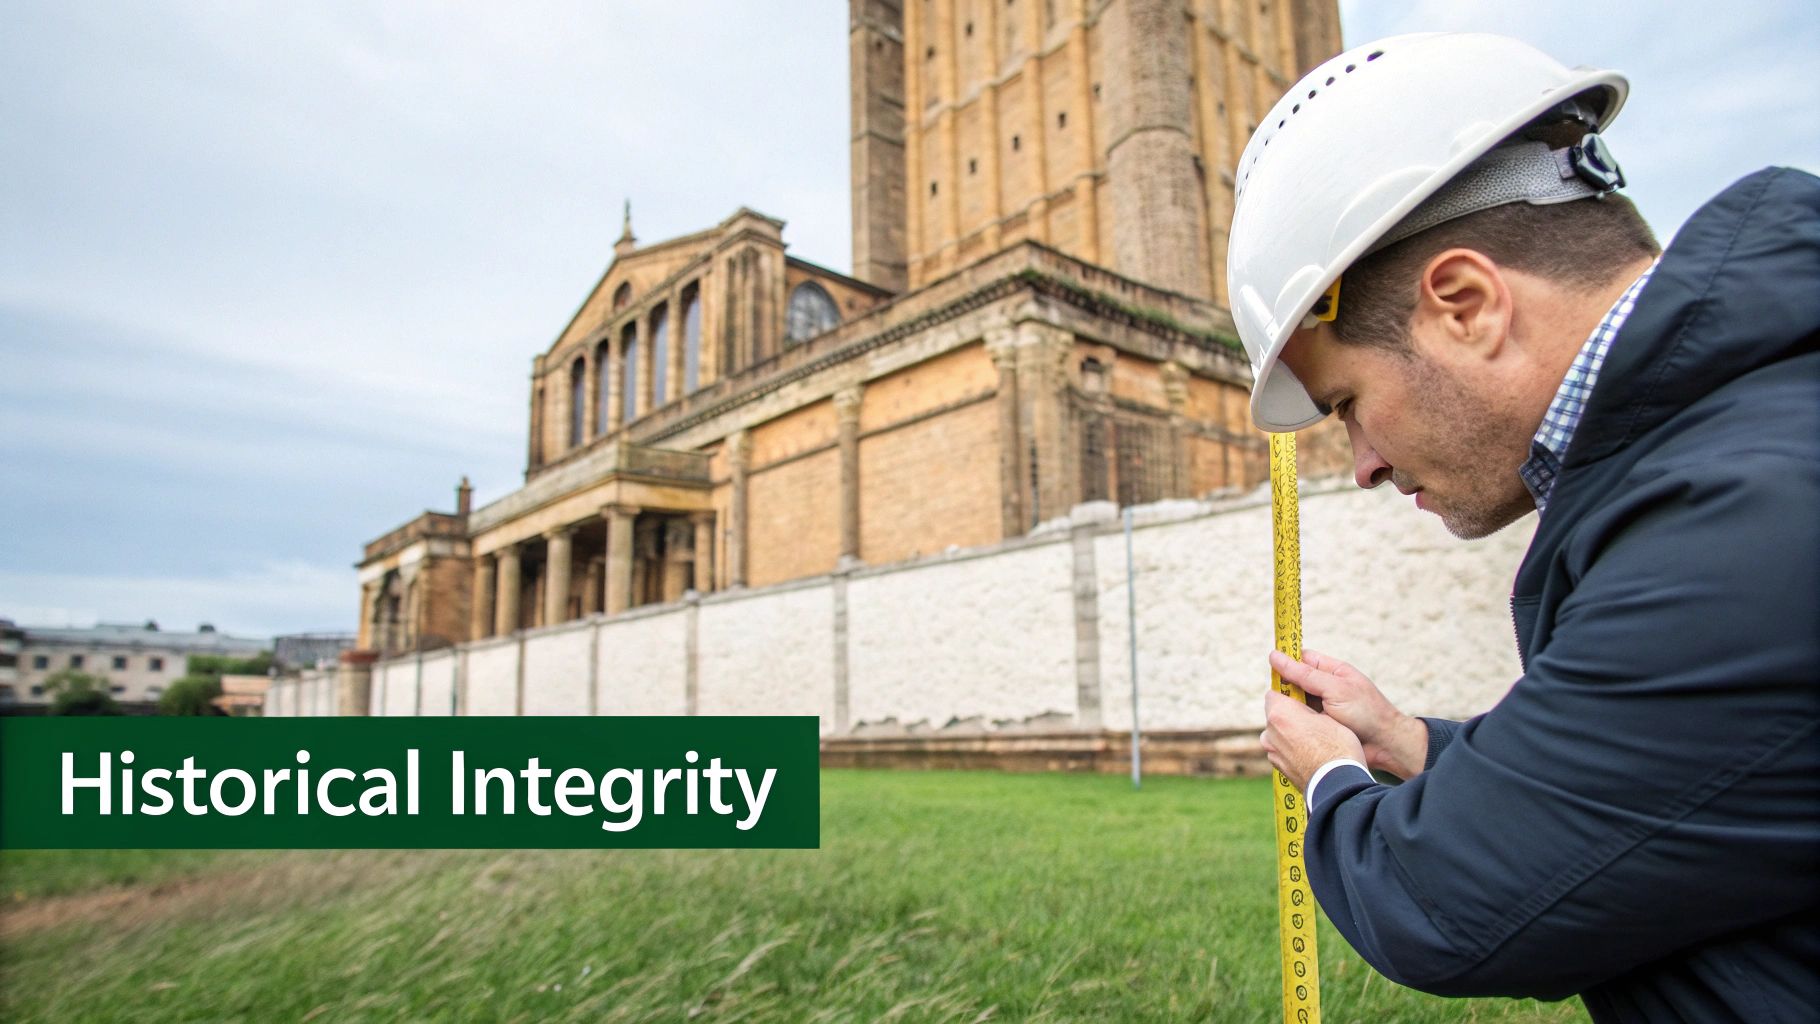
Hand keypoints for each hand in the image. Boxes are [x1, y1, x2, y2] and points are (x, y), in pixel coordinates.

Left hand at [1261, 689, 1365, 793]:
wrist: (1337, 784)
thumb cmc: (1338, 746)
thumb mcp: (1329, 716)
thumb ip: (1308, 708)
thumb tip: (1303, 707)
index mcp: (1280, 713)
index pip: (1274, 694)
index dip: (1288, 696)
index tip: (1301, 700)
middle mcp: (1269, 732)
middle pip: (1275, 716)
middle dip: (1289, 716)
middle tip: (1312, 722)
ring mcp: (1272, 751)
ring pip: (1277, 735)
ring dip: (1288, 734)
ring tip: (1312, 741)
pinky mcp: (1278, 767)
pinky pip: (1281, 751)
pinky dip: (1290, 751)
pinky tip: (1309, 755)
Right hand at [1269, 648, 1428, 779]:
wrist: (1386, 746)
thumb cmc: (1366, 713)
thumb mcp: (1335, 689)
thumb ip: (1304, 674)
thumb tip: (1274, 657)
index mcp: (1332, 672)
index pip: (1302, 660)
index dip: (1286, 663)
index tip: (1271, 669)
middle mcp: (1325, 688)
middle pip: (1294, 682)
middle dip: (1285, 690)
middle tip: (1279, 700)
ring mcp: (1322, 708)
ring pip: (1294, 704)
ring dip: (1288, 709)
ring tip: (1282, 717)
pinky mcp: (1319, 727)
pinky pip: (1299, 722)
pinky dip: (1293, 724)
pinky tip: (1287, 730)